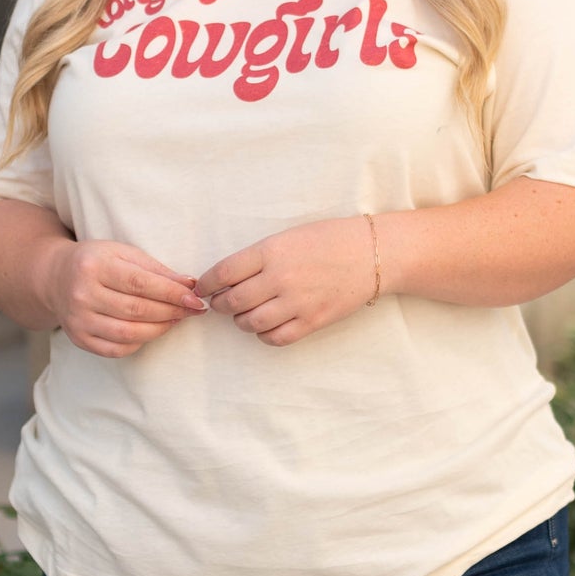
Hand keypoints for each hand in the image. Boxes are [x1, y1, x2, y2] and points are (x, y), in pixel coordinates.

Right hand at [42, 238, 207, 357]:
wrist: (56, 277)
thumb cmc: (97, 262)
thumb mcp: (123, 253)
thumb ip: (156, 269)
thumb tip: (190, 285)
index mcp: (93, 266)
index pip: (140, 283)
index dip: (172, 293)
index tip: (195, 299)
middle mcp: (81, 294)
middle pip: (136, 310)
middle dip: (171, 312)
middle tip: (192, 311)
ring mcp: (78, 320)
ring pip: (129, 333)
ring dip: (160, 329)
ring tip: (176, 320)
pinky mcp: (79, 339)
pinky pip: (117, 349)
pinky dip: (140, 342)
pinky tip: (152, 330)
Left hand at [195, 217, 377, 345]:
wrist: (372, 253)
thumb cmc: (329, 239)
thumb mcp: (288, 237)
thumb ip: (258, 257)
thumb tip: (226, 278)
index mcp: (271, 250)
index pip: (223, 272)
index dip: (206, 284)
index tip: (203, 288)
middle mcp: (280, 277)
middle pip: (232, 302)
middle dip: (220, 305)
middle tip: (221, 303)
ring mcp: (297, 302)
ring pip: (250, 323)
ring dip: (241, 321)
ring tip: (245, 314)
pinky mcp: (313, 321)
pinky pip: (275, 338)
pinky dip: (264, 335)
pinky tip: (267, 326)